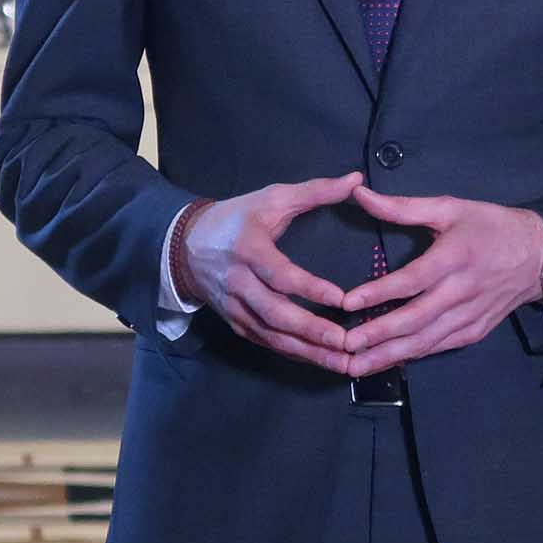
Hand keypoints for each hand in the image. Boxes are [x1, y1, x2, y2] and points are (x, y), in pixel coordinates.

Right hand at [179, 173, 364, 371]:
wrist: (186, 244)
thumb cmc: (237, 218)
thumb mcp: (272, 197)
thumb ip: (316, 191)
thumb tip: (356, 180)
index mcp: (249, 250)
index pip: (281, 275)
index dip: (310, 289)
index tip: (342, 300)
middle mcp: (239, 283)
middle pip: (275, 314)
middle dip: (312, 332)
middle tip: (346, 343)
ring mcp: (235, 307)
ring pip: (272, 336)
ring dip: (307, 352)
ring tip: (342, 363)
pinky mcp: (235, 323)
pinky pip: (266, 343)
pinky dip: (293, 353)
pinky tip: (319, 360)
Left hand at [338, 186, 542, 371]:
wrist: (538, 256)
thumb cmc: (489, 227)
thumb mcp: (449, 208)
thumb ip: (402, 207)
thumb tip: (360, 194)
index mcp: (454, 257)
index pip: (413, 280)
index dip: (380, 292)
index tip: (348, 303)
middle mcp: (462, 291)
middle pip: (416, 319)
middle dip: (378, 335)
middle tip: (344, 346)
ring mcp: (470, 316)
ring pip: (425, 341)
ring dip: (389, 356)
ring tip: (356, 366)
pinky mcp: (474, 332)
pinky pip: (438, 347)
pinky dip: (412, 357)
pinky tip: (387, 363)